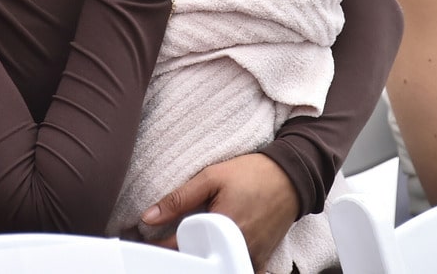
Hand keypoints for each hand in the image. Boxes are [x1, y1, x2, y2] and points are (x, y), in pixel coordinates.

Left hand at [140, 153, 299, 273]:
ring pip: (217, 267)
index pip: (179, 248)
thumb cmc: (252, 173)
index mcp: (220, 229)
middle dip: (181, 252)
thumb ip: (179, 198)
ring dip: (203, 257)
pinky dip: (223, 262)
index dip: (159, 246)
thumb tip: (149, 217)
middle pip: (198, 262)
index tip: (146, 241)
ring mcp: (250, 257)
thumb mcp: (211, 177)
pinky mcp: (260, 259)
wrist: (290, 177)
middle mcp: (236, 249)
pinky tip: (216, 249)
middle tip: (169, 239)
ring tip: (192, 242)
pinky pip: (237, 268)